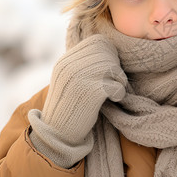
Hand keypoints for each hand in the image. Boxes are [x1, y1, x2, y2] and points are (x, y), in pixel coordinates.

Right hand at [29, 34, 127, 166]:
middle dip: (116, 66)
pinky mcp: (90, 92)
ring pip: (112, 67)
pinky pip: (116, 85)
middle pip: (107, 52)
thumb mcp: (69, 79)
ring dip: (119, 80)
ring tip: (113, 91)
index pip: (97, 42)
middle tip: (114, 81)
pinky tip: (113, 99)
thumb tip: (110, 49)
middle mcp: (69, 66)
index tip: (110, 69)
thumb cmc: (69, 106)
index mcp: (65, 61)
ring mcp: (78, 78)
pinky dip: (119, 93)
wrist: (57, 134)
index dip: (110, 53)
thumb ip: (83, 64)